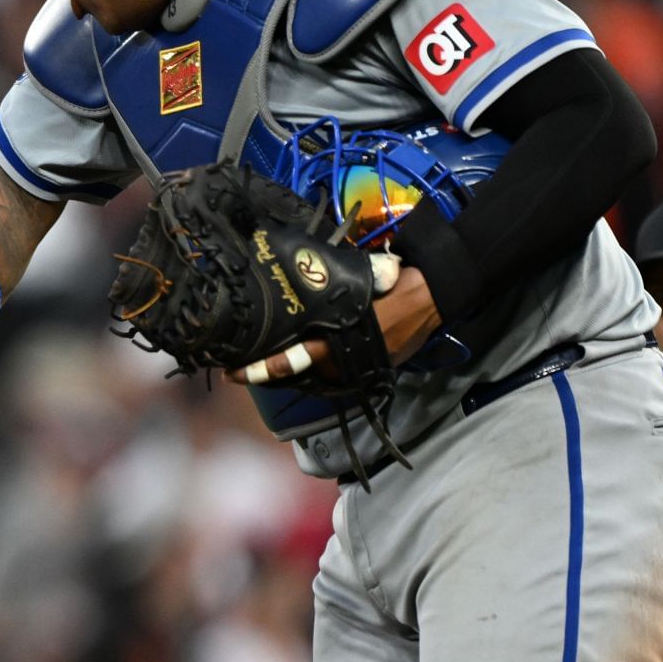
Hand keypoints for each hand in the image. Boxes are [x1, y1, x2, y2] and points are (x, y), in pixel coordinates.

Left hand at [228, 264, 442, 384]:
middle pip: (296, 375)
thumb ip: (320, 297)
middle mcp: (341, 366)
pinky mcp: (366, 373)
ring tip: (260, 363)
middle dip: (268, 372)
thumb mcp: (351, 287)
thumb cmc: (388, 288)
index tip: (233, 374)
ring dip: (291, 371)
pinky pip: (332, 375)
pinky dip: (314, 369)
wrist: (429, 298)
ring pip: (312, 377)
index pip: (289, 364)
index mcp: (334, 346)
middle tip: (239, 367)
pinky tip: (298, 360)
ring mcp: (354, 373)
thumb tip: (293, 284)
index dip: (259, 370)